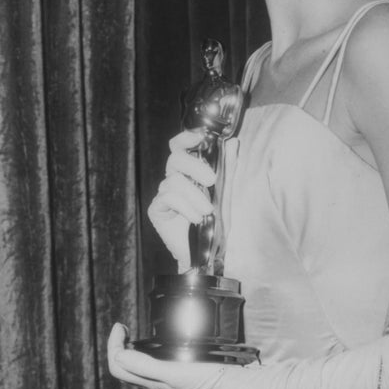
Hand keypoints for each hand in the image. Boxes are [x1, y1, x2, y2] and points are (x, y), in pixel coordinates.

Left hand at [107, 324, 227, 388]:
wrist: (237, 388)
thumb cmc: (207, 382)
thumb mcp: (173, 374)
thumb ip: (145, 367)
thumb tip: (119, 355)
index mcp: (153, 383)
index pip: (119, 367)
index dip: (113, 346)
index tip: (120, 325)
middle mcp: (159, 383)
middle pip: (126, 367)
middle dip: (119, 346)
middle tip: (124, 327)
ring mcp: (172, 378)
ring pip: (140, 366)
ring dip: (131, 348)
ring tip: (134, 333)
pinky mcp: (185, 373)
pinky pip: (157, 364)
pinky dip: (148, 351)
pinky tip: (160, 342)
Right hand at [147, 130, 215, 271]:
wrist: (207, 252)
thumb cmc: (215, 221)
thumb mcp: (226, 192)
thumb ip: (227, 167)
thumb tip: (232, 142)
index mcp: (188, 171)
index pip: (180, 146)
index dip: (185, 138)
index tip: (199, 136)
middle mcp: (173, 179)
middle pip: (175, 158)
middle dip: (194, 166)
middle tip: (212, 180)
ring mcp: (163, 194)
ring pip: (173, 180)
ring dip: (195, 196)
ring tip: (207, 211)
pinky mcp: (156, 209)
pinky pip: (167, 198)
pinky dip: (185, 207)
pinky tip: (195, 218)